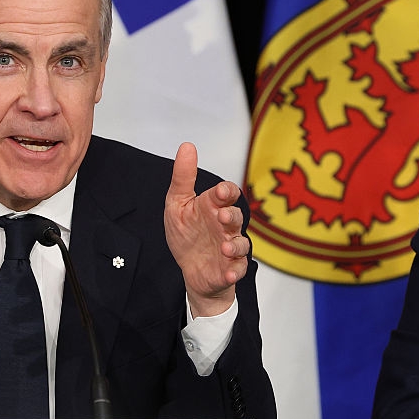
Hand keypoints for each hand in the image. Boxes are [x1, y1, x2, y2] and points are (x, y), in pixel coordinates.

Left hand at [164, 142, 249, 315]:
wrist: (190, 269)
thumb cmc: (187, 234)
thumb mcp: (177, 204)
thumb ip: (183, 177)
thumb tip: (187, 147)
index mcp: (213, 207)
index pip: (227, 193)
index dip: (226, 191)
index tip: (221, 192)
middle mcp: (225, 226)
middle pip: (236, 216)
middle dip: (232, 216)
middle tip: (222, 217)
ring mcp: (230, 247)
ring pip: (241, 243)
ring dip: (235, 246)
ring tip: (226, 249)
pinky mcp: (230, 268)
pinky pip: (237, 269)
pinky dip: (233, 271)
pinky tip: (227, 271)